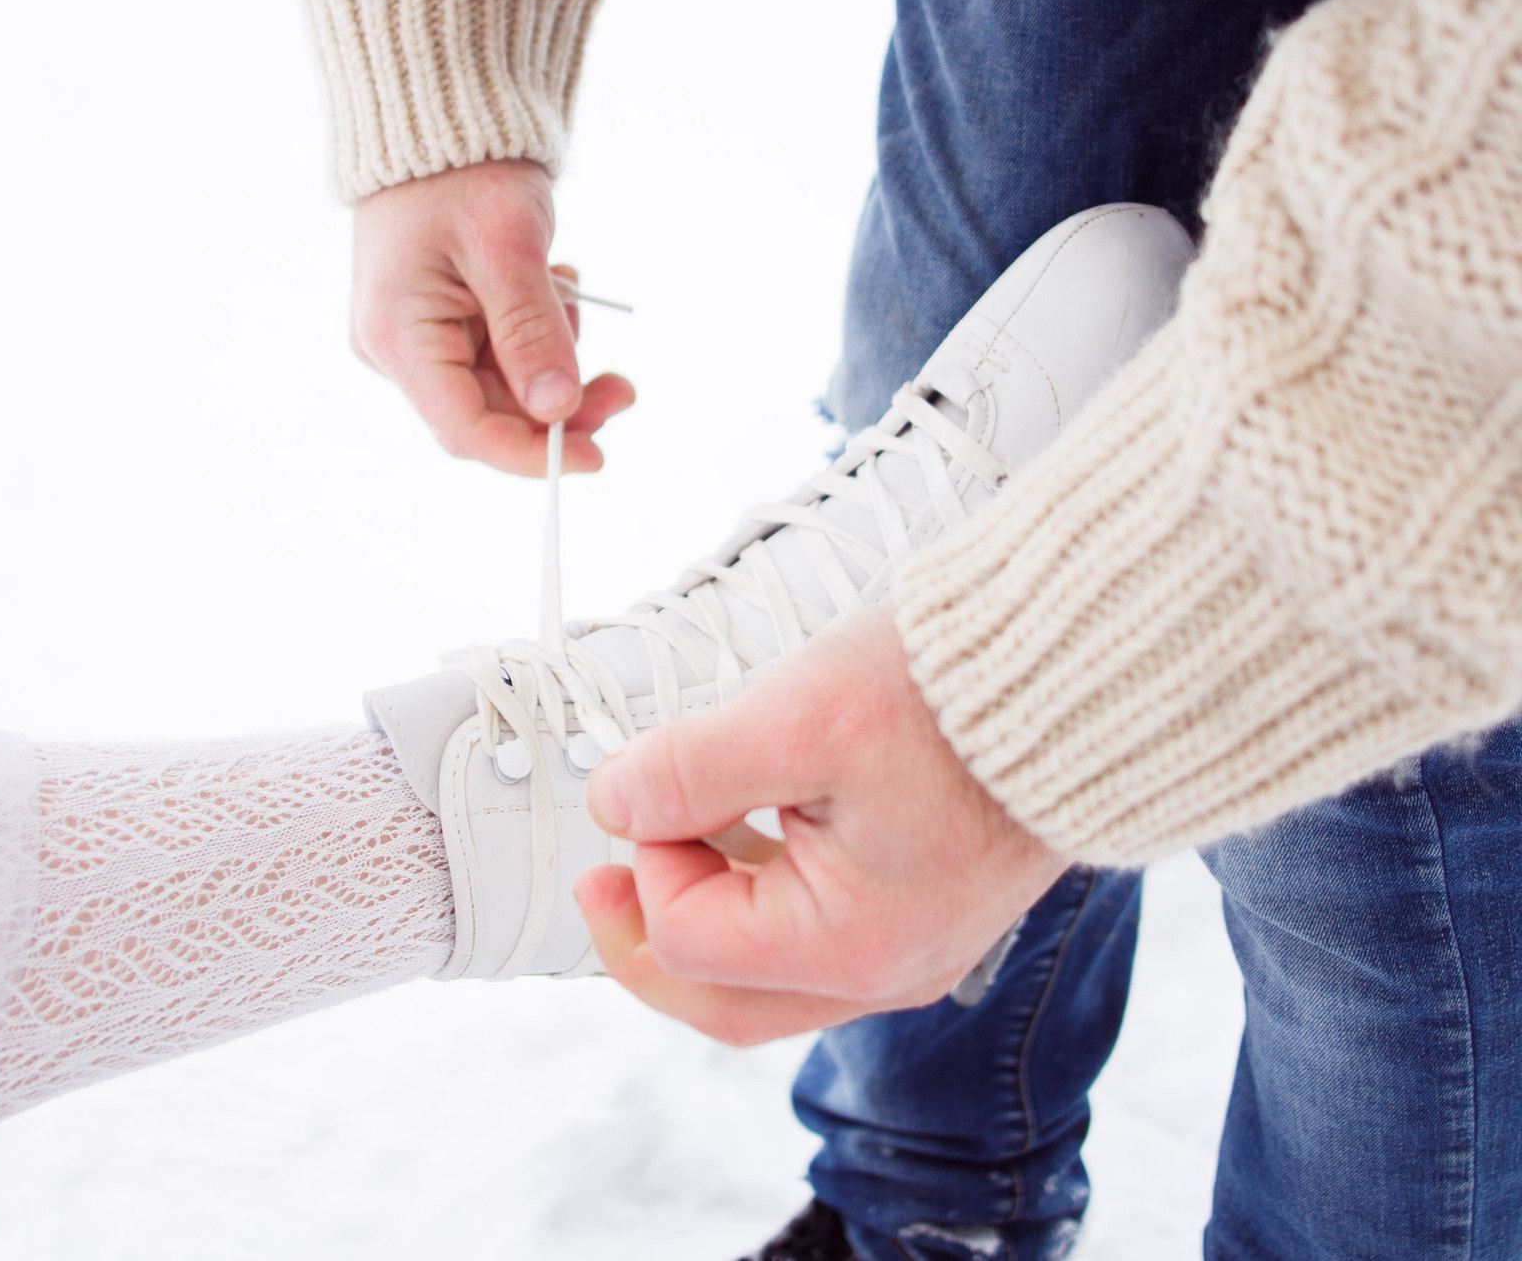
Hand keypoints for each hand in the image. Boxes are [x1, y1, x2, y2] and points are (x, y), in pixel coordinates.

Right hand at [350, 160, 634, 477]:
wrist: (437, 119)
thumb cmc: (461, 173)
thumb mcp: (507, 248)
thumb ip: (531, 331)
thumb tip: (558, 407)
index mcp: (399, 336)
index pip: (465, 429)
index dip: (530, 453)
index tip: (596, 455)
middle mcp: (398, 349)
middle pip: (488, 414)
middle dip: (559, 403)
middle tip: (624, 385)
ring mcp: (418, 337)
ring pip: (502, 387)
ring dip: (554, 356)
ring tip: (570, 291)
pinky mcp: (439, 321)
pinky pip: (499, 353)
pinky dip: (539, 330)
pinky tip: (552, 283)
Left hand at [572, 607, 1065, 1044]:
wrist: (1077, 673)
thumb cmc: (951, 696)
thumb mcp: (797, 717)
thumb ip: (689, 770)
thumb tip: (613, 803)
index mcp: (851, 944)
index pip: (691, 940)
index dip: (650, 860)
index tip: (653, 785)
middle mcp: (887, 970)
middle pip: (725, 1001)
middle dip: (647, 942)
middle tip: (597, 884)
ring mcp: (912, 946)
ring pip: (768, 976)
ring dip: (702, 916)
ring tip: (663, 843)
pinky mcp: (926, 907)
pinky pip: (817, 935)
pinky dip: (758, 895)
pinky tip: (737, 831)